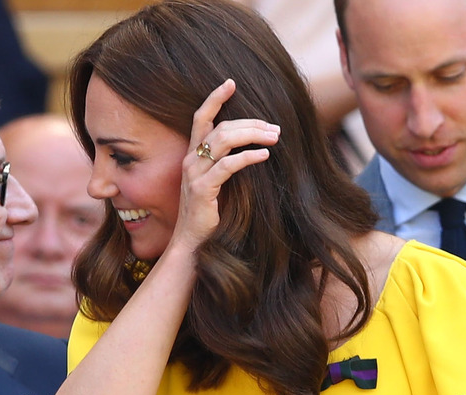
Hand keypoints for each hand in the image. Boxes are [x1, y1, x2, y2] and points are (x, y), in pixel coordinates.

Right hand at [169, 79, 279, 249]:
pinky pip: (228, 166)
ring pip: (223, 140)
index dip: (214, 99)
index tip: (230, 83)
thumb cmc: (209, 213)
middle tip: (274, 126)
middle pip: (220, 127)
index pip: (200, 118)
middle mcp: (191, 160)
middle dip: (250, 123)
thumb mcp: (217, 182)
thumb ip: (227, 163)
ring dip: (252, 135)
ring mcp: (194, 173)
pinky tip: (264, 156)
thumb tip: (256, 146)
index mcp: (193, 155)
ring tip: (274, 137)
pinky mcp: (202, 189)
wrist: (192, 241)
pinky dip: (248, 157)